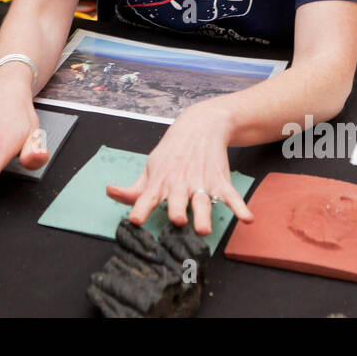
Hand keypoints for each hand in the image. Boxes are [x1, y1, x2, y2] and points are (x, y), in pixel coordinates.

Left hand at [106, 101, 253, 236]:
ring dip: (203, 214)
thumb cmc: (171, 153)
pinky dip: (240, 207)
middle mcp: (180, 184)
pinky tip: (247, 218)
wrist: (200, 127)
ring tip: (203, 228)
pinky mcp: (220, 182)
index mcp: (160, 182)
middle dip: (176, 211)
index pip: (146, 198)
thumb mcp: (151, 167)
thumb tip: (110, 192)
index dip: (140, 209)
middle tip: (177, 221)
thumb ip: (133, 189)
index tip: (135, 220)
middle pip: (176, 201)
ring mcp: (201, 183)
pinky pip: (231, 197)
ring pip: (202, 201)